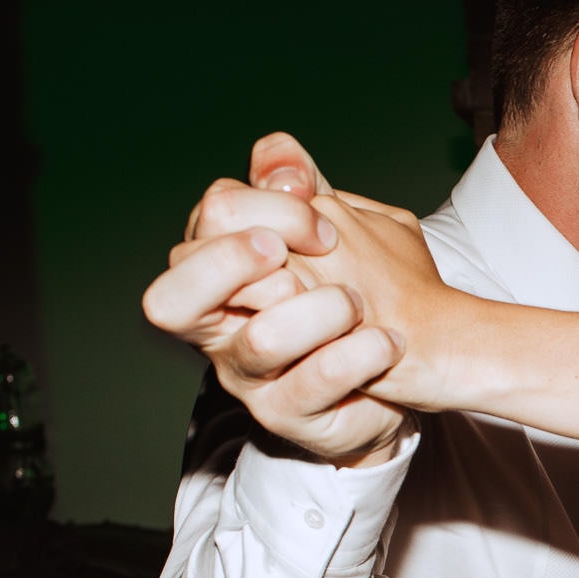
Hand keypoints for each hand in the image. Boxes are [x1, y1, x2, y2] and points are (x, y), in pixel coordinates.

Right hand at [142, 133, 410, 464]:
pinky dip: (358, 354)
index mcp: (218, 270)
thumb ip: (299, 191)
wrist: (405, 366)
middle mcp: (216, 327)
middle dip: (242, 262)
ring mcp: (247, 376)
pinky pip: (314, 382)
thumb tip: (280, 159)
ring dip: (322, 311)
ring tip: (360, 306)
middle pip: (173, 297)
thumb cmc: (356, 290)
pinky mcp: (287, 416)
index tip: (324, 220)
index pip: (206, 221)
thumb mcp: (331, 230)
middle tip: (315, 250)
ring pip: (262, 340)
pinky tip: (387, 341)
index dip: (267, 209)